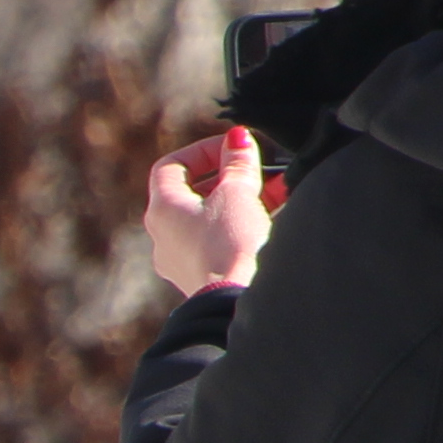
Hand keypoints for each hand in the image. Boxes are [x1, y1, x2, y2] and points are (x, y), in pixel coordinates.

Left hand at [144, 126, 273, 295]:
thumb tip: (238, 139)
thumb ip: (239, 163)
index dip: (202, 151)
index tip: (233, 148)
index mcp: (162, 210)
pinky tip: (277, 219)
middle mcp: (164, 235)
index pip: (170, 166)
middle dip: (231, 177)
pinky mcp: (203, 277)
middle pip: (194, 193)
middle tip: (261, 169)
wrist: (234, 303)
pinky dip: (244, 226)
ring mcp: (181, 259)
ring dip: (244, 200)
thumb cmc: (230, 243)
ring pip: (212, 218)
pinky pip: (221, 241)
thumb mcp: (238, 193)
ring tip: (280, 190)